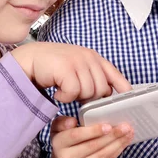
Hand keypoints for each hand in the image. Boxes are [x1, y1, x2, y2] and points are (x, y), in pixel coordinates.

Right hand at [11, 42, 131, 102]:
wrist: (31, 59)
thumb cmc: (54, 66)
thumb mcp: (78, 67)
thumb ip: (93, 76)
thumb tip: (108, 94)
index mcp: (94, 57)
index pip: (115, 74)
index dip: (122, 89)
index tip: (126, 101)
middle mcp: (88, 57)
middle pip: (102, 89)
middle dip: (90, 98)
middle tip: (76, 95)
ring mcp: (78, 61)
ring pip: (88, 93)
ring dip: (75, 98)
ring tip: (65, 91)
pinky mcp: (66, 68)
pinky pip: (73, 93)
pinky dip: (65, 97)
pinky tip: (58, 92)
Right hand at [50, 116, 133, 157]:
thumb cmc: (64, 139)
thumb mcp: (57, 128)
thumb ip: (62, 122)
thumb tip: (72, 122)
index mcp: (59, 143)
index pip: (77, 136)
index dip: (93, 131)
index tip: (108, 126)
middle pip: (93, 146)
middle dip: (112, 136)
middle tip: (125, 127)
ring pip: (102, 155)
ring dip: (118, 144)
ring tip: (128, 133)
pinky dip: (116, 152)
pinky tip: (123, 143)